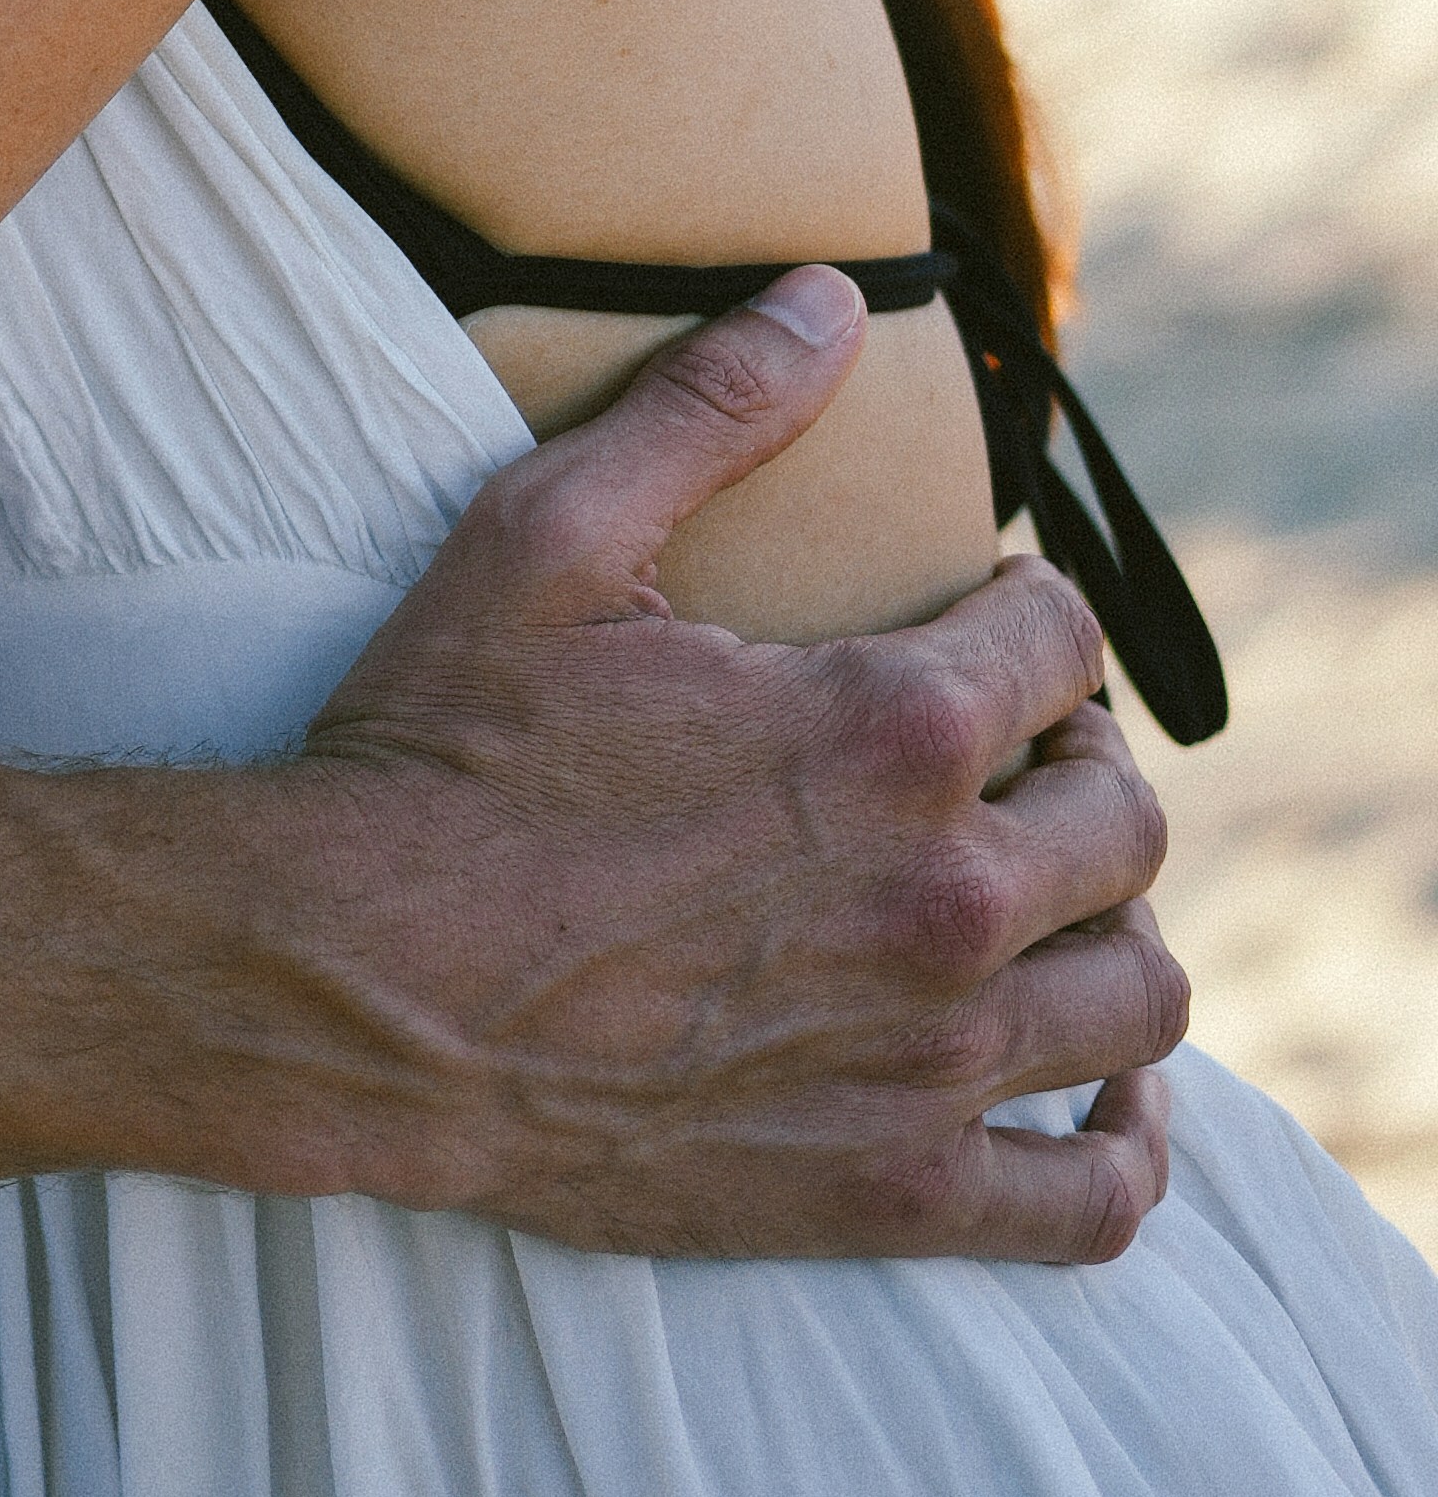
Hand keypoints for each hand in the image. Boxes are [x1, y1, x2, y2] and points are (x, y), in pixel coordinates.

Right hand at [268, 272, 1183, 1263]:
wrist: (355, 983)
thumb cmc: (444, 751)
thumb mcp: (554, 534)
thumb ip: (712, 403)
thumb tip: (831, 294)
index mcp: (894, 726)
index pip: (1061, 638)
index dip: (1021, 608)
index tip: (970, 615)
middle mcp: (951, 895)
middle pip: (1126, 815)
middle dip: (1079, 759)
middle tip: (1004, 750)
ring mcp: (934, 1058)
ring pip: (1141, 994)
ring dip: (1113, 929)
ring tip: (1041, 897)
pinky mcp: (895, 1187)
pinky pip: (1095, 1202)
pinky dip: (1124, 1150)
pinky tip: (1094, 1096)